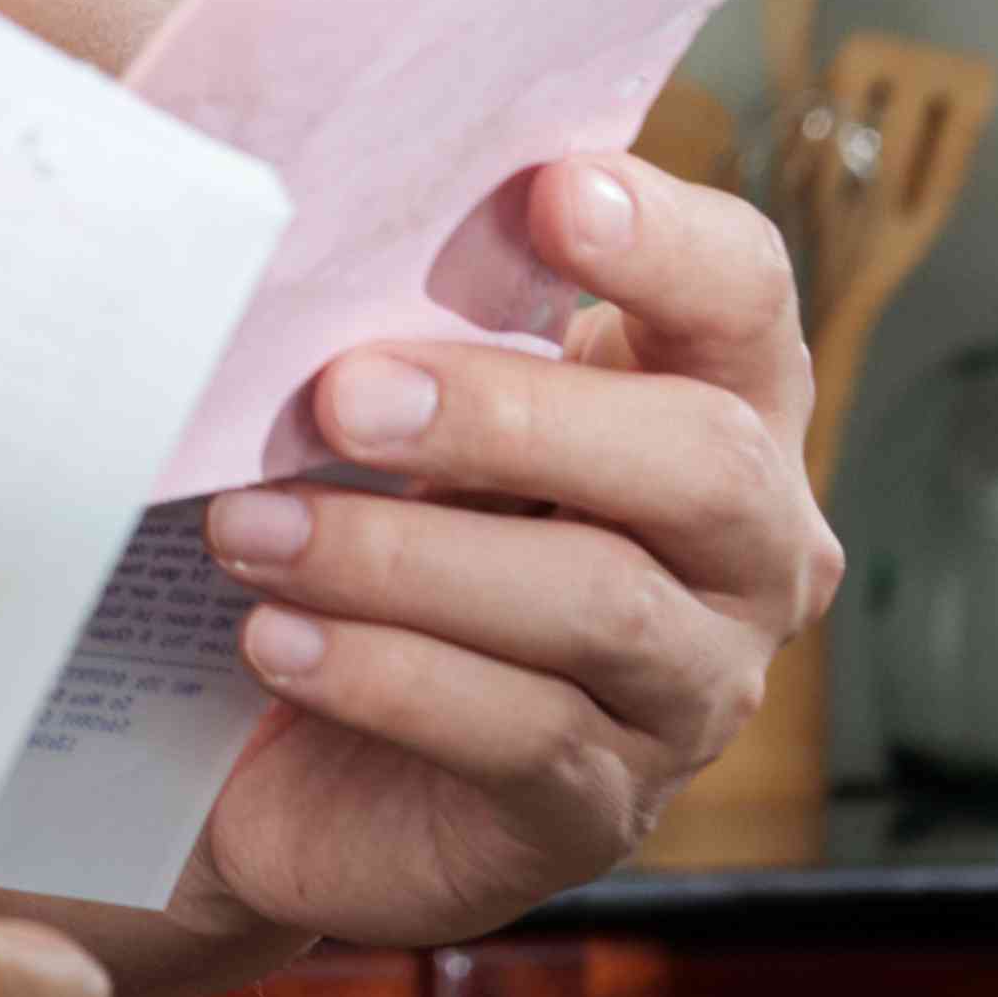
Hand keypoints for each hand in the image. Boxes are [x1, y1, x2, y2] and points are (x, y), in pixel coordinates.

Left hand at [184, 158, 837, 950]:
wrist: (289, 742)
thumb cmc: (374, 509)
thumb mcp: (404, 396)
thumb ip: (407, 300)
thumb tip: (303, 187)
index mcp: (716, 402)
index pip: (742, 297)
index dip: (668, 242)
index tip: (551, 192)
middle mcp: (747, 552)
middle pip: (698, 460)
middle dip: (510, 417)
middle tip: (340, 395)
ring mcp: (692, 693)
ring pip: (597, 606)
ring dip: (403, 556)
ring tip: (249, 526)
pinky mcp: (596, 809)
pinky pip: (515, 734)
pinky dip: (382, 675)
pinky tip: (274, 640)